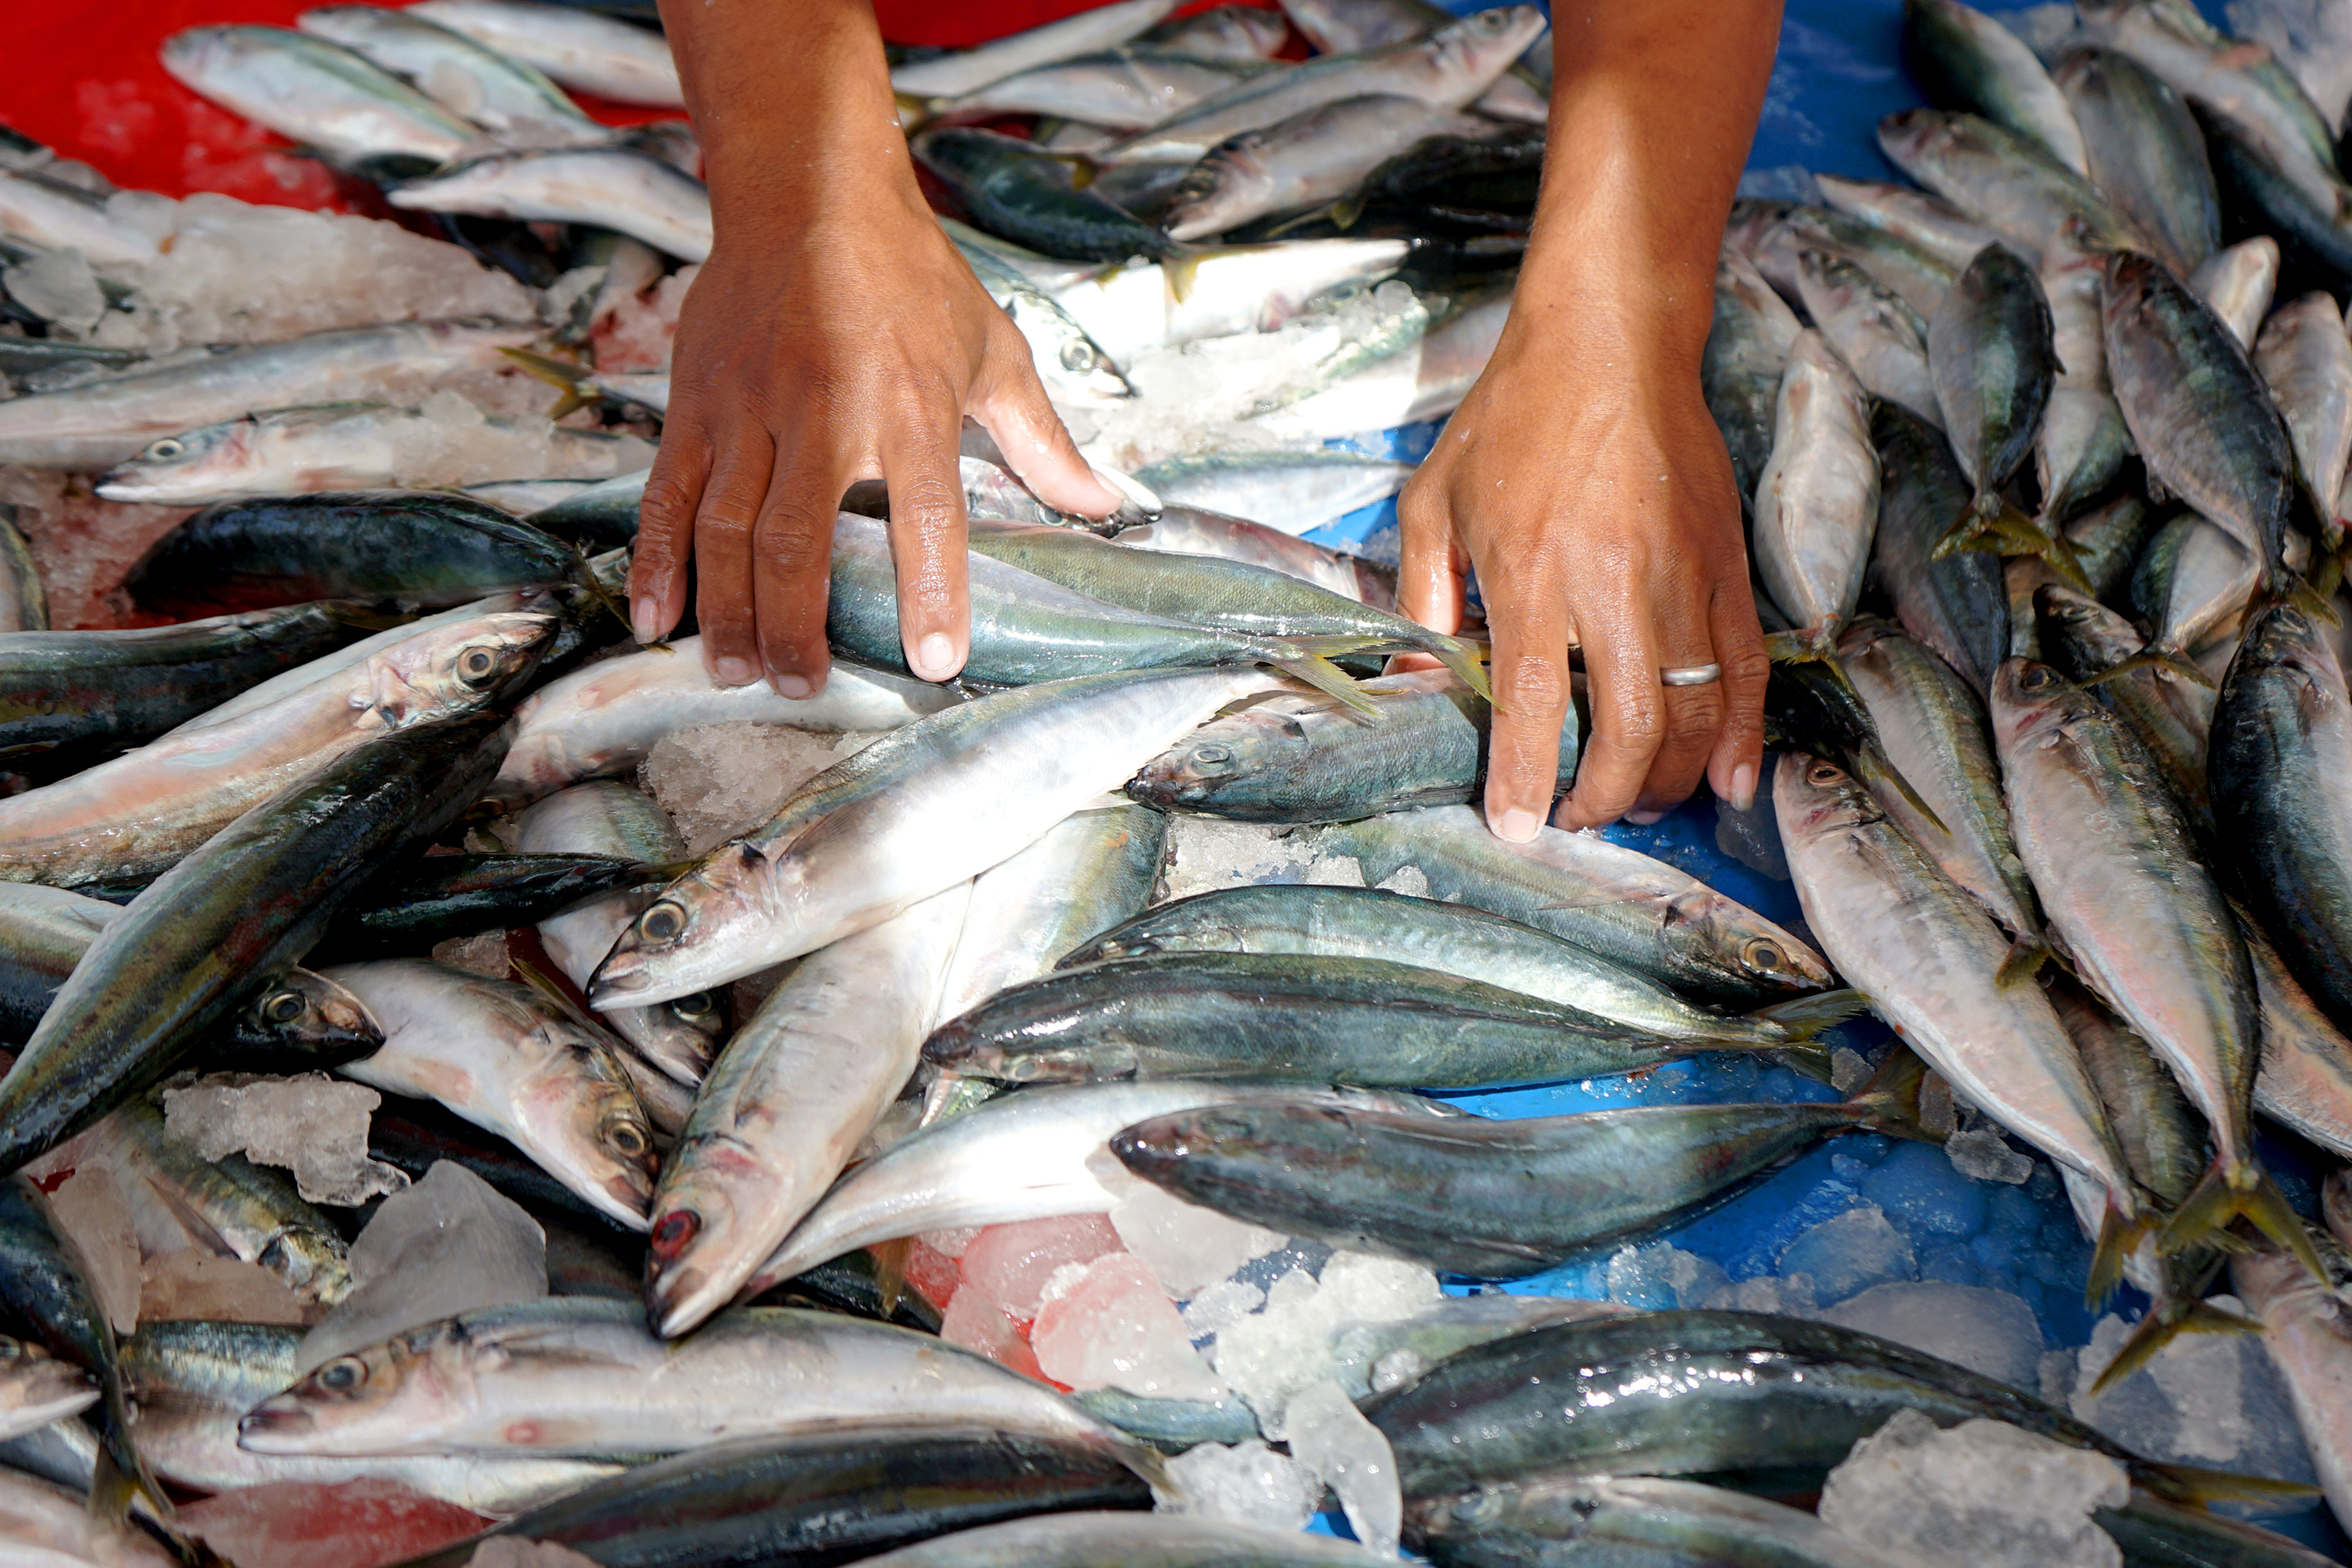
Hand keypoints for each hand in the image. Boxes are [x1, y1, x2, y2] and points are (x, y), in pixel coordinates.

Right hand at [632, 0, 1118, 693]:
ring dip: (729, 609)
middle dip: (795, 626)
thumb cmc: (911, 277)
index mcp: (909, 408)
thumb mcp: (993, 351)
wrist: (810, 192)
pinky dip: (657, 560)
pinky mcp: (695, 404)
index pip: (927, 517)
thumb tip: (1108, 503)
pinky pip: (667, 494)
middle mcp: (824, 413)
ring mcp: (749, 411)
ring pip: (726, 527)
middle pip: (799, 541)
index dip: (932, 593)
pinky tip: (657, 618)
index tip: (937, 664)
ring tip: (736, 673)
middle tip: (799, 688)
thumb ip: (1044, 441)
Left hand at [1398, 307, 1767, 835]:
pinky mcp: (1729, 564)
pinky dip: (1743, 736)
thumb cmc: (1512, 417)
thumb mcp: (1434, 502)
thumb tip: (1421, 686)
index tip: (1519, 829)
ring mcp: (1683, 575)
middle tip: (1581, 818)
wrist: (1611, 338)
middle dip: (1606, 795)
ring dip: (1667, 777)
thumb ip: (1422, 599)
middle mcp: (1613, 580)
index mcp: (1532, 568)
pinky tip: (1729, 784)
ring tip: (1635, 802)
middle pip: (1629, 723)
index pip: (1530, 700)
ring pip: (1694, 709)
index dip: (1524, 779)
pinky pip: (1745, 668)